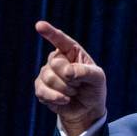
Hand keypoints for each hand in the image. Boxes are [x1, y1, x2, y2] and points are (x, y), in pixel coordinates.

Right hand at [34, 20, 106, 135]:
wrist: (88, 110)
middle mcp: (57, 59)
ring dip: (66, 90)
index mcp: (72, 51)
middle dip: (70, 78)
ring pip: (49, 77)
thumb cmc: (94, 89)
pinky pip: (42, 91)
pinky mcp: (40, 88)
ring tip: (74, 93)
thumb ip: (84, 72)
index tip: (39, 26)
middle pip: (55, 63)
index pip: (60, 40)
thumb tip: (66, 72)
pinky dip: (56, 98)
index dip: (50, 33)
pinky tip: (65, 100)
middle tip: (79, 85)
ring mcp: (46, 73)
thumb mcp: (97, 78)